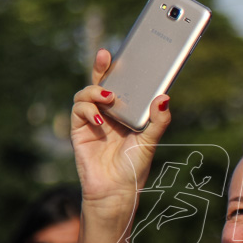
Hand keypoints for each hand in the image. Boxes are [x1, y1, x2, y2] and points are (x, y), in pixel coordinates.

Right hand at [71, 49, 171, 212]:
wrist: (116, 190)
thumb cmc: (135, 165)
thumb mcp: (151, 141)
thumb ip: (158, 120)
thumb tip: (165, 97)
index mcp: (127, 110)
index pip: (124, 84)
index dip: (122, 67)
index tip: (125, 52)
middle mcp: (109, 111)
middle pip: (102, 82)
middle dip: (102, 66)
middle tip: (106, 56)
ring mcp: (93, 119)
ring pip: (86, 93)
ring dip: (95, 91)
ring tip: (109, 98)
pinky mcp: (79, 129)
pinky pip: (78, 110)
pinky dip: (87, 110)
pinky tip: (100, 120)